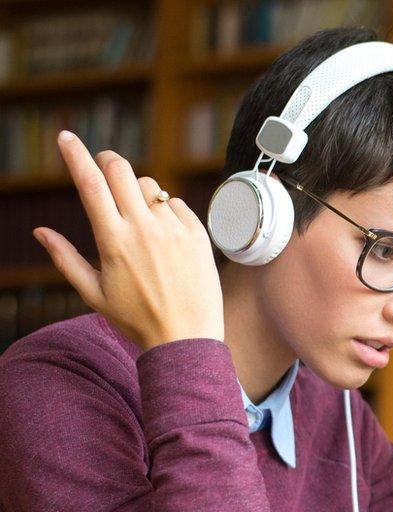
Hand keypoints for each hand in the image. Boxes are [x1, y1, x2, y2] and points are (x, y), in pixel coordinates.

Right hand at [32, 131, 223, 350]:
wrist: (187, 337)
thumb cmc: (136, 319)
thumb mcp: (93, 294)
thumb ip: (65, 259)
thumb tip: (40, 231)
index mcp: (113, 241)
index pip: (90, 185)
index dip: (76, 156)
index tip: (66, 137)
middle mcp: (144, 229)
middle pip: (121, 170)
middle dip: (108, 161)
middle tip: (104, 167)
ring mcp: (174, 229)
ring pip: (150, 186)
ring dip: (138, 191)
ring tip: (139, 220)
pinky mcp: (198, 233)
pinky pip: (177, 203)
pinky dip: (166, 211)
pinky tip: (165, 236)